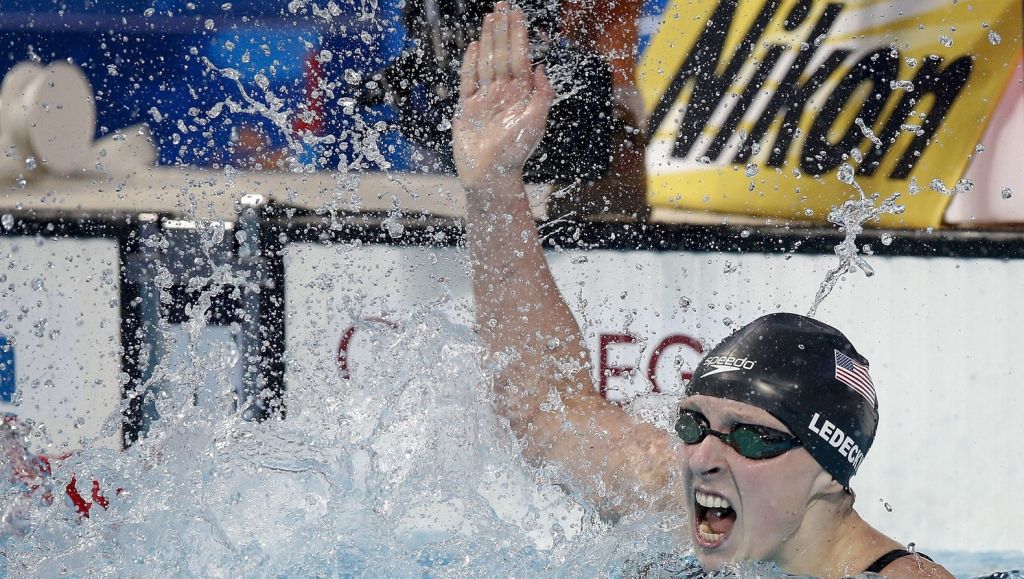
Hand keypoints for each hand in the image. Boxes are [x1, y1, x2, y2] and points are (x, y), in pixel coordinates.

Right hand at [453, 2, 554, 191]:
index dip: (519, 35)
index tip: (518, 14)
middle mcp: (503, 93)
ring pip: (487, 62)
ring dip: (488, 39)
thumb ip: (542, 94)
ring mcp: (484, 99)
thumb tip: (541, 66)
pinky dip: (470, 63)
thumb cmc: (515, 152)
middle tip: (503, 4)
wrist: (490, 175)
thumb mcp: (537, 121)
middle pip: (503, 54)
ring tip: (490, 17)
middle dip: (503, 29)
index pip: (520, 57)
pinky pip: (468, 81)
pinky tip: (473, 47)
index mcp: (521, 94)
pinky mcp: (467, 109)